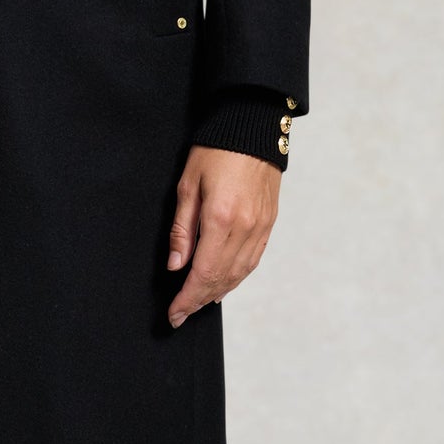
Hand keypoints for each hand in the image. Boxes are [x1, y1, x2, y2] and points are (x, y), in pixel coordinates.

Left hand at [166, 146, 279, 326]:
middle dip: (199, 301)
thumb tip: (176, 265)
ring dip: (218, 292)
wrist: (253, 128)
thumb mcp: (188, 185)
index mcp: (221, 219)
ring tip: (199, 303)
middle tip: (181, 315)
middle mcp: (245, 228)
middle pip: (221, 278)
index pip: (203, 273)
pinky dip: (237, 277)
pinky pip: (252, 260)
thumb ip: (181, 229)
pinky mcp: (269, 223)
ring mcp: (261, 227)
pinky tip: (224, 284)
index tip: (174, 314)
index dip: (187, 298)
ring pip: (239, 273)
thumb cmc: (216, 151)